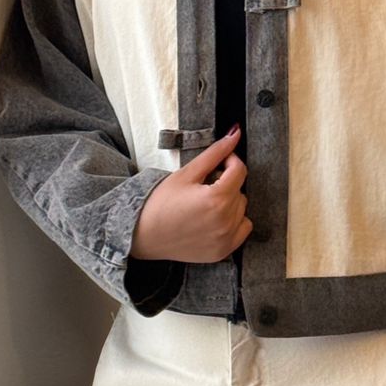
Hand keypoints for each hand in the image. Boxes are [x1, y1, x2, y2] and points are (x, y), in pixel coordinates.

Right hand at [130, 124, 252, 262]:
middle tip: (203, 186)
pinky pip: (243, 228)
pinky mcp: (223, 251)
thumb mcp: (186, 173)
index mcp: (216, 199)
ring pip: (242, 209)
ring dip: (229, 202)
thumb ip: (215, 152)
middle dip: (226, 183)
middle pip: (240, 190)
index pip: (239, 170)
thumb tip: (235, 133)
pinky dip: (234, 221)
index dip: (229, 161)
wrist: (142, 235)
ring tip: (205, 204)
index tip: (217, 164)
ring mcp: (225, 239)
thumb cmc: (159, 203)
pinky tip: (213, 219)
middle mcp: (225, 221)